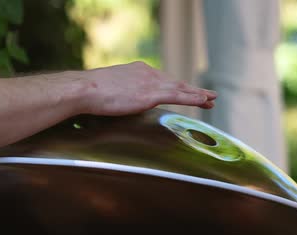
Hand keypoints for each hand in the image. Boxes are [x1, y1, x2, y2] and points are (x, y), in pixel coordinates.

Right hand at [79, 61, 216, 115]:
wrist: (85, 90)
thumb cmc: (91, 92)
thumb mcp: (110, 88)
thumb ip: (121, 91)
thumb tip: (121, 99)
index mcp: (138, 70)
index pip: (162, 79)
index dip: (177, 86)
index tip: (186, 91)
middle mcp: (148, 74)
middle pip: (175, 82)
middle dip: (192, 90)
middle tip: (208, 96)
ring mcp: (151, 83)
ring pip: (181, 88)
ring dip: (198, 94)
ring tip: (211, 99)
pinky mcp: (151, 94)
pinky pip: (178, 96)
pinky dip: (193, 98)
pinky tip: (204, 101)